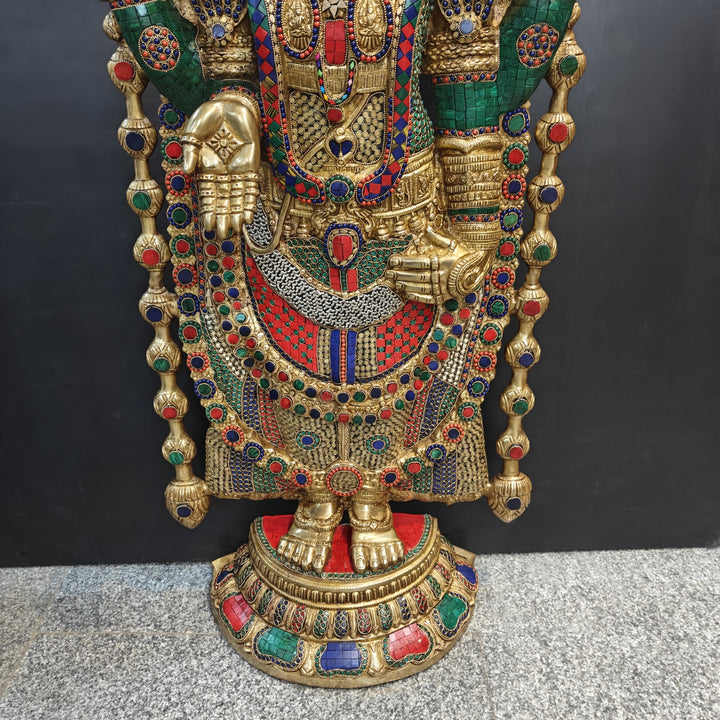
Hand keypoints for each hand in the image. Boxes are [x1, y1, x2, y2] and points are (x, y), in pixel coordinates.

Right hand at [181, 93, 260, 238]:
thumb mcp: (192, 133)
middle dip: (223, 219)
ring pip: (237, 200)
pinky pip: (251, 189)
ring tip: (237, 232)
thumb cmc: (209, 116)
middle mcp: (222, 175)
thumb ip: (189, 152)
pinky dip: (251, 203)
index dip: (208, 212)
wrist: (230, 103)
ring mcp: (237, 173)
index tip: (208, 228)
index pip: (207, 197)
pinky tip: (250, 218)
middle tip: (223, 237)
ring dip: (238, 216)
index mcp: (205, 170)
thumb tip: (187, 171)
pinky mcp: (251, 168)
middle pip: (223, 203)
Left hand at [385, 226, 490, 303]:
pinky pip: (428, 298)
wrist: (481, 271)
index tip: (392, 260)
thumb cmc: (466, 255)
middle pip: (416, 275)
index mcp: (442, 261)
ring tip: (394, 282)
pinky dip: (416, 296)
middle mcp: (441, 275)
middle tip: (388, 273)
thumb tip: (427, 228)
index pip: (418, 262)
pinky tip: (406, 293)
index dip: (404, 261)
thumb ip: (439, 238)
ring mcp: (442, 287)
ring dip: (406, 285)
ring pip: (420, 287)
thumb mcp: (455, 244)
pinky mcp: (444, 297)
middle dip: (401, 274)